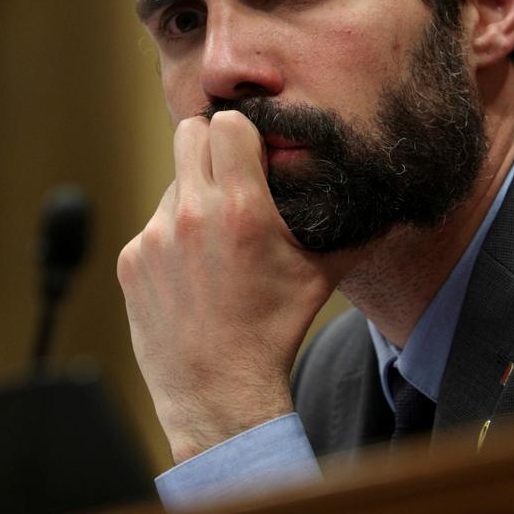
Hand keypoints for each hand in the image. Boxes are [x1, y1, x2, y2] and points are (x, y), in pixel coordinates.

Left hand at [117, 110, 356, 462]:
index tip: (253, 153)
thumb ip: (348, 223)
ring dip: (194, 197)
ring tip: (216, 241)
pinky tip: (193, 272)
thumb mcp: (322, 273)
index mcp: (242, 208)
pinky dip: (172, 238)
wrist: (219, 390)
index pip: (228, 123)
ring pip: (173, 184)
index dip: (243, 133)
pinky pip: (153, 225)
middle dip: (211, 146)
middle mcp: (192, 214)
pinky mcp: (132, 259)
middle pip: (189, 134)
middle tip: (230, 173)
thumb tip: (381, 190)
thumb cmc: (276, 329)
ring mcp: (155, 237)